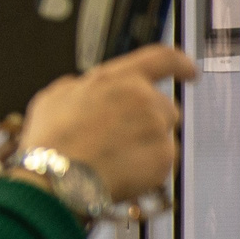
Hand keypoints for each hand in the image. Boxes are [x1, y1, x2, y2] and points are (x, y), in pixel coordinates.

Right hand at [16, 43, 193, 199]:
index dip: (179, 63)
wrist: (58, 180)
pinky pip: (163, 161)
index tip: (188, 71)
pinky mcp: (164, 158)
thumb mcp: (52, 99)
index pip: (161, 58)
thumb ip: (77, 87)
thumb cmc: (51, 141)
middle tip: (121, 138)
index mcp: (116, 79)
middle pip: (164, 106)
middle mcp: (142, 99)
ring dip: (147, 144)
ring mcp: (156, 129)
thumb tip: (81, 88)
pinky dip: (147, 167)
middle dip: (148, 121)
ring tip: (115, 158)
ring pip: (164, 135)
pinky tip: (121, 171)